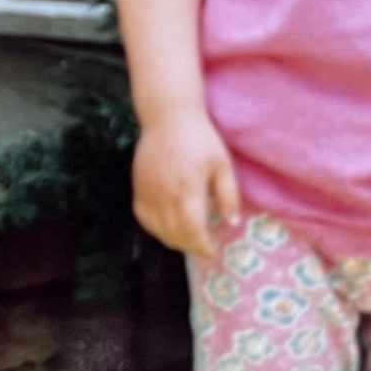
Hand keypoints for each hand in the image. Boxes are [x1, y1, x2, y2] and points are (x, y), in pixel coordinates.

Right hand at [131, 114, 240, 260]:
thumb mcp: (223, 165)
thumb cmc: (200, 139)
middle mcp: (165, 196)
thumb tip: (231, 223)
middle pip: (175, 235)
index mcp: (188, 191)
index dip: (203, 248)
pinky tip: (166, 227)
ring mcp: (148, 192)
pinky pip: (143, 217)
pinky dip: (154, 228)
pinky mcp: (138, 186)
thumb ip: (228, 195)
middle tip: (203, 248)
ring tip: (187, 240)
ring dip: (172, 240)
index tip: (212, 253)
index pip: (193, 232)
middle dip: (190, 247)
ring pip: (157, 229)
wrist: (168, 117)